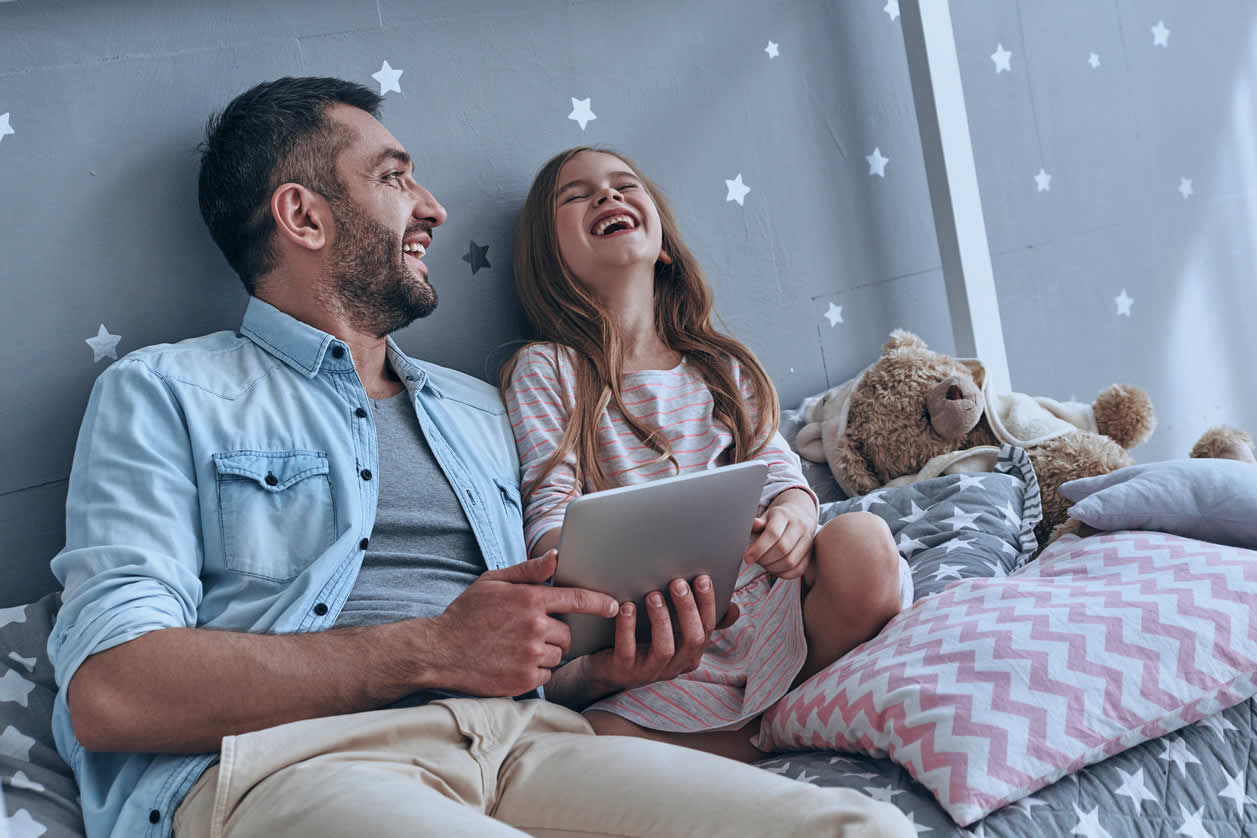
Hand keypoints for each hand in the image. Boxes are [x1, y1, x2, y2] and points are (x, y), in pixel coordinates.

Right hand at [429, 551, 618, 696]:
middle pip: (568, 634)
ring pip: (558, 655)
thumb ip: (528, 571)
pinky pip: (546, 675)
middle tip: (530, 633)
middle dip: (556, 634)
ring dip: (546, 653)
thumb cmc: (466, 614)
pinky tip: (513, 663)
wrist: (439, 651)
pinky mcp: (524, 680)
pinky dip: (535, 671)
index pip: (577, 599)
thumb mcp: (493, 582)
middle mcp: (534, 627)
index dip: (600, 602)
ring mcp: (530, 655)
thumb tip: (557, 558)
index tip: (614, 605)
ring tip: (517, 648)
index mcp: (530, 599)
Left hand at [579, 574, 739, 699]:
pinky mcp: (624, 671)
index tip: (703, 578)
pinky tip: (625, 608)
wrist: (606, 668)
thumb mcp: (675, 633)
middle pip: (692, 639)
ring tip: (653, 595)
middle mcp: (675, 665)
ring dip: (661, 619)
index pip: (707, 628)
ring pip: (665, 648)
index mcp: (691, 653)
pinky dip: (628, 628)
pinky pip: (628, 650)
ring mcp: (650, 671)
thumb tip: (735, 610)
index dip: (707, 604)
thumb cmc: (644, 643)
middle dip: (687, 610)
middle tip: (678, 583)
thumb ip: (699, 620)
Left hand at [743, 500, 815, 579]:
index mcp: (784, 515)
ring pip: (791, 561)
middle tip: (756, 561)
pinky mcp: (811, 553)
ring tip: (765, 564)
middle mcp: (799, 526)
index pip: (773, 534)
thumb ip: (757, 523)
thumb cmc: (778, 518)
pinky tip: (775, 569)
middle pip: (782, 549)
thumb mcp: (766, 516)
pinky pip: (799, 569)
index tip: (747, 558)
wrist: (799, 514)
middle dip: (765, 560)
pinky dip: (785, 574)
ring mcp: (808, 540)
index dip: (758, 549)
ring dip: (774, 568)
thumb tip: (754, 524)